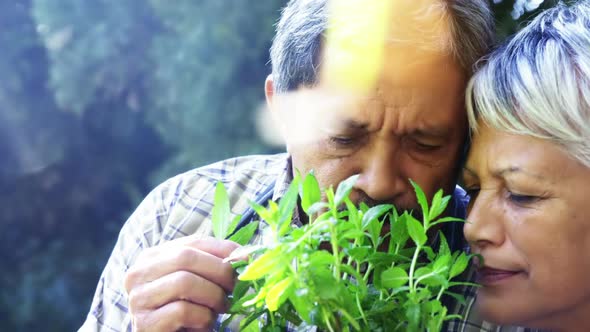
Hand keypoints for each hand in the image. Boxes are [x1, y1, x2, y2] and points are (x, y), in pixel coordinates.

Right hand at [124, 236, 239, 330]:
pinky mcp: (145, 323)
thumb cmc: (185, 313)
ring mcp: (138, 299)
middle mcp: (138, 274)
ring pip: (184, 282)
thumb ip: (211, 265)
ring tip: (220, 308)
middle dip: (219, 272)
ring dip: (213, 296)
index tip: (246, 259)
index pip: (193, 242)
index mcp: (153, 257)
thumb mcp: (197, 282)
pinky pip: (182, 311)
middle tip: (234, 288)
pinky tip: (203, 324)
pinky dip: (202, 317)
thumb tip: (243, 254)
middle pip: (186, 258)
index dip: (223, 248)